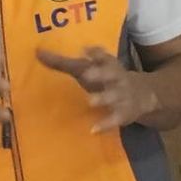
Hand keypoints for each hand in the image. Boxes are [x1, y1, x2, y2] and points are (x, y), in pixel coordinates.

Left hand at [37, 46, 157, 131]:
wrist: (143, 95)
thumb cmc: (105, 78)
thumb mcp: (87, 68)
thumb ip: (62, 62)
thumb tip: (37, 52)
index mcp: (108, 64)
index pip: (104, 56)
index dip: (96, 53)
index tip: (85, 50)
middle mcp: (116, 77)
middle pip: (111, 73)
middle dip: (100, 73)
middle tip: (87, 74)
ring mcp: (122, 95)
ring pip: (114, 95)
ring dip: (104, 97)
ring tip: (90, 101)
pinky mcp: (124, 113)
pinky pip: (115, 119)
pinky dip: (105, 124)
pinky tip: (93, 130)